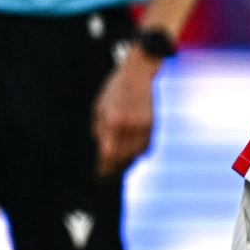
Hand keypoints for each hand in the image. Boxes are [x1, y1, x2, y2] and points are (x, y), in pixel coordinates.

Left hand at [92, 57, 154, 176]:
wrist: (138, 74)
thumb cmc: (115, 89)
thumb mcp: (99, 107)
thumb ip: (99, 129)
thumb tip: (100, 148)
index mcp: (112, 121)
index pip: (108, 153)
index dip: (103, 166)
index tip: (98, 174)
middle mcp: (129, 126)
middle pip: (122, 157)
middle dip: (114, 169)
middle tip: (106, 176)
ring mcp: (143, 126)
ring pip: (135, 154)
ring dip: (126, 163)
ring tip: (118, 169)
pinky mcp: (151, 124)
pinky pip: (145, 146)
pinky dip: (138, 154)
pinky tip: (132, 157)